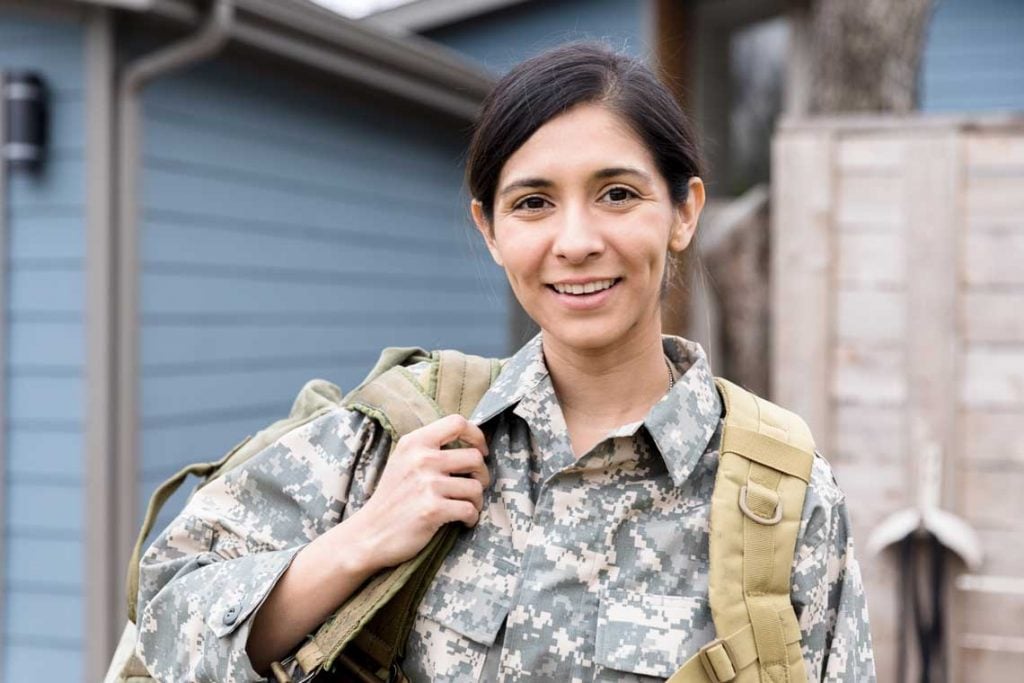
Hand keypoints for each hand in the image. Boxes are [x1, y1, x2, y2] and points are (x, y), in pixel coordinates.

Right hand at [342, 414, 489, 571]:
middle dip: (482, 475)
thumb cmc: (392, 498)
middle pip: (474, 457)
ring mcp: (427, 484)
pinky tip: (462, 521)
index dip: (477, 436)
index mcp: (415, 442)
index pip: (457, 423)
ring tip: (466, 507)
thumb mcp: (403, 461)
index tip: (481, 451)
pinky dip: (471, 518)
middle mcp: (421, 459)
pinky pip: (470, 510)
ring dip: (477, 501)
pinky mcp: (432, 510)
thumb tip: (471, 442)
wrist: (369, 533)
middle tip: (474, 487)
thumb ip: (430, 448)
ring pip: (476, 487)